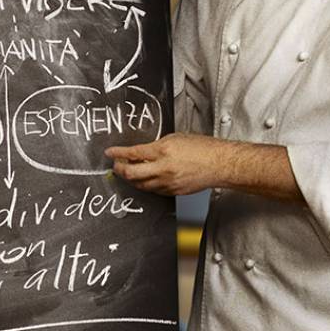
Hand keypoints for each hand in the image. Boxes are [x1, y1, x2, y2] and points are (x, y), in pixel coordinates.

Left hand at [106, 133, 225, 194]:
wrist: (218, 163)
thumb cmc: (202, 148)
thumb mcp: (176, 138)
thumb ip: (157, 145)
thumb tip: (142, 151)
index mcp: (163, 151)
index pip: (133, 153)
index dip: (118, 153)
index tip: (110, 153)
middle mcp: (163, 168)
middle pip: (131, 173)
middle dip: (120, 169)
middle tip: (116, 166)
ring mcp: (168, 182)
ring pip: (141, 185)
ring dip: (131, 179)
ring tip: (128, 172)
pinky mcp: (173, 192)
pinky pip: (153, 190)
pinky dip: (146, 184)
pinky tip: (145, 179)